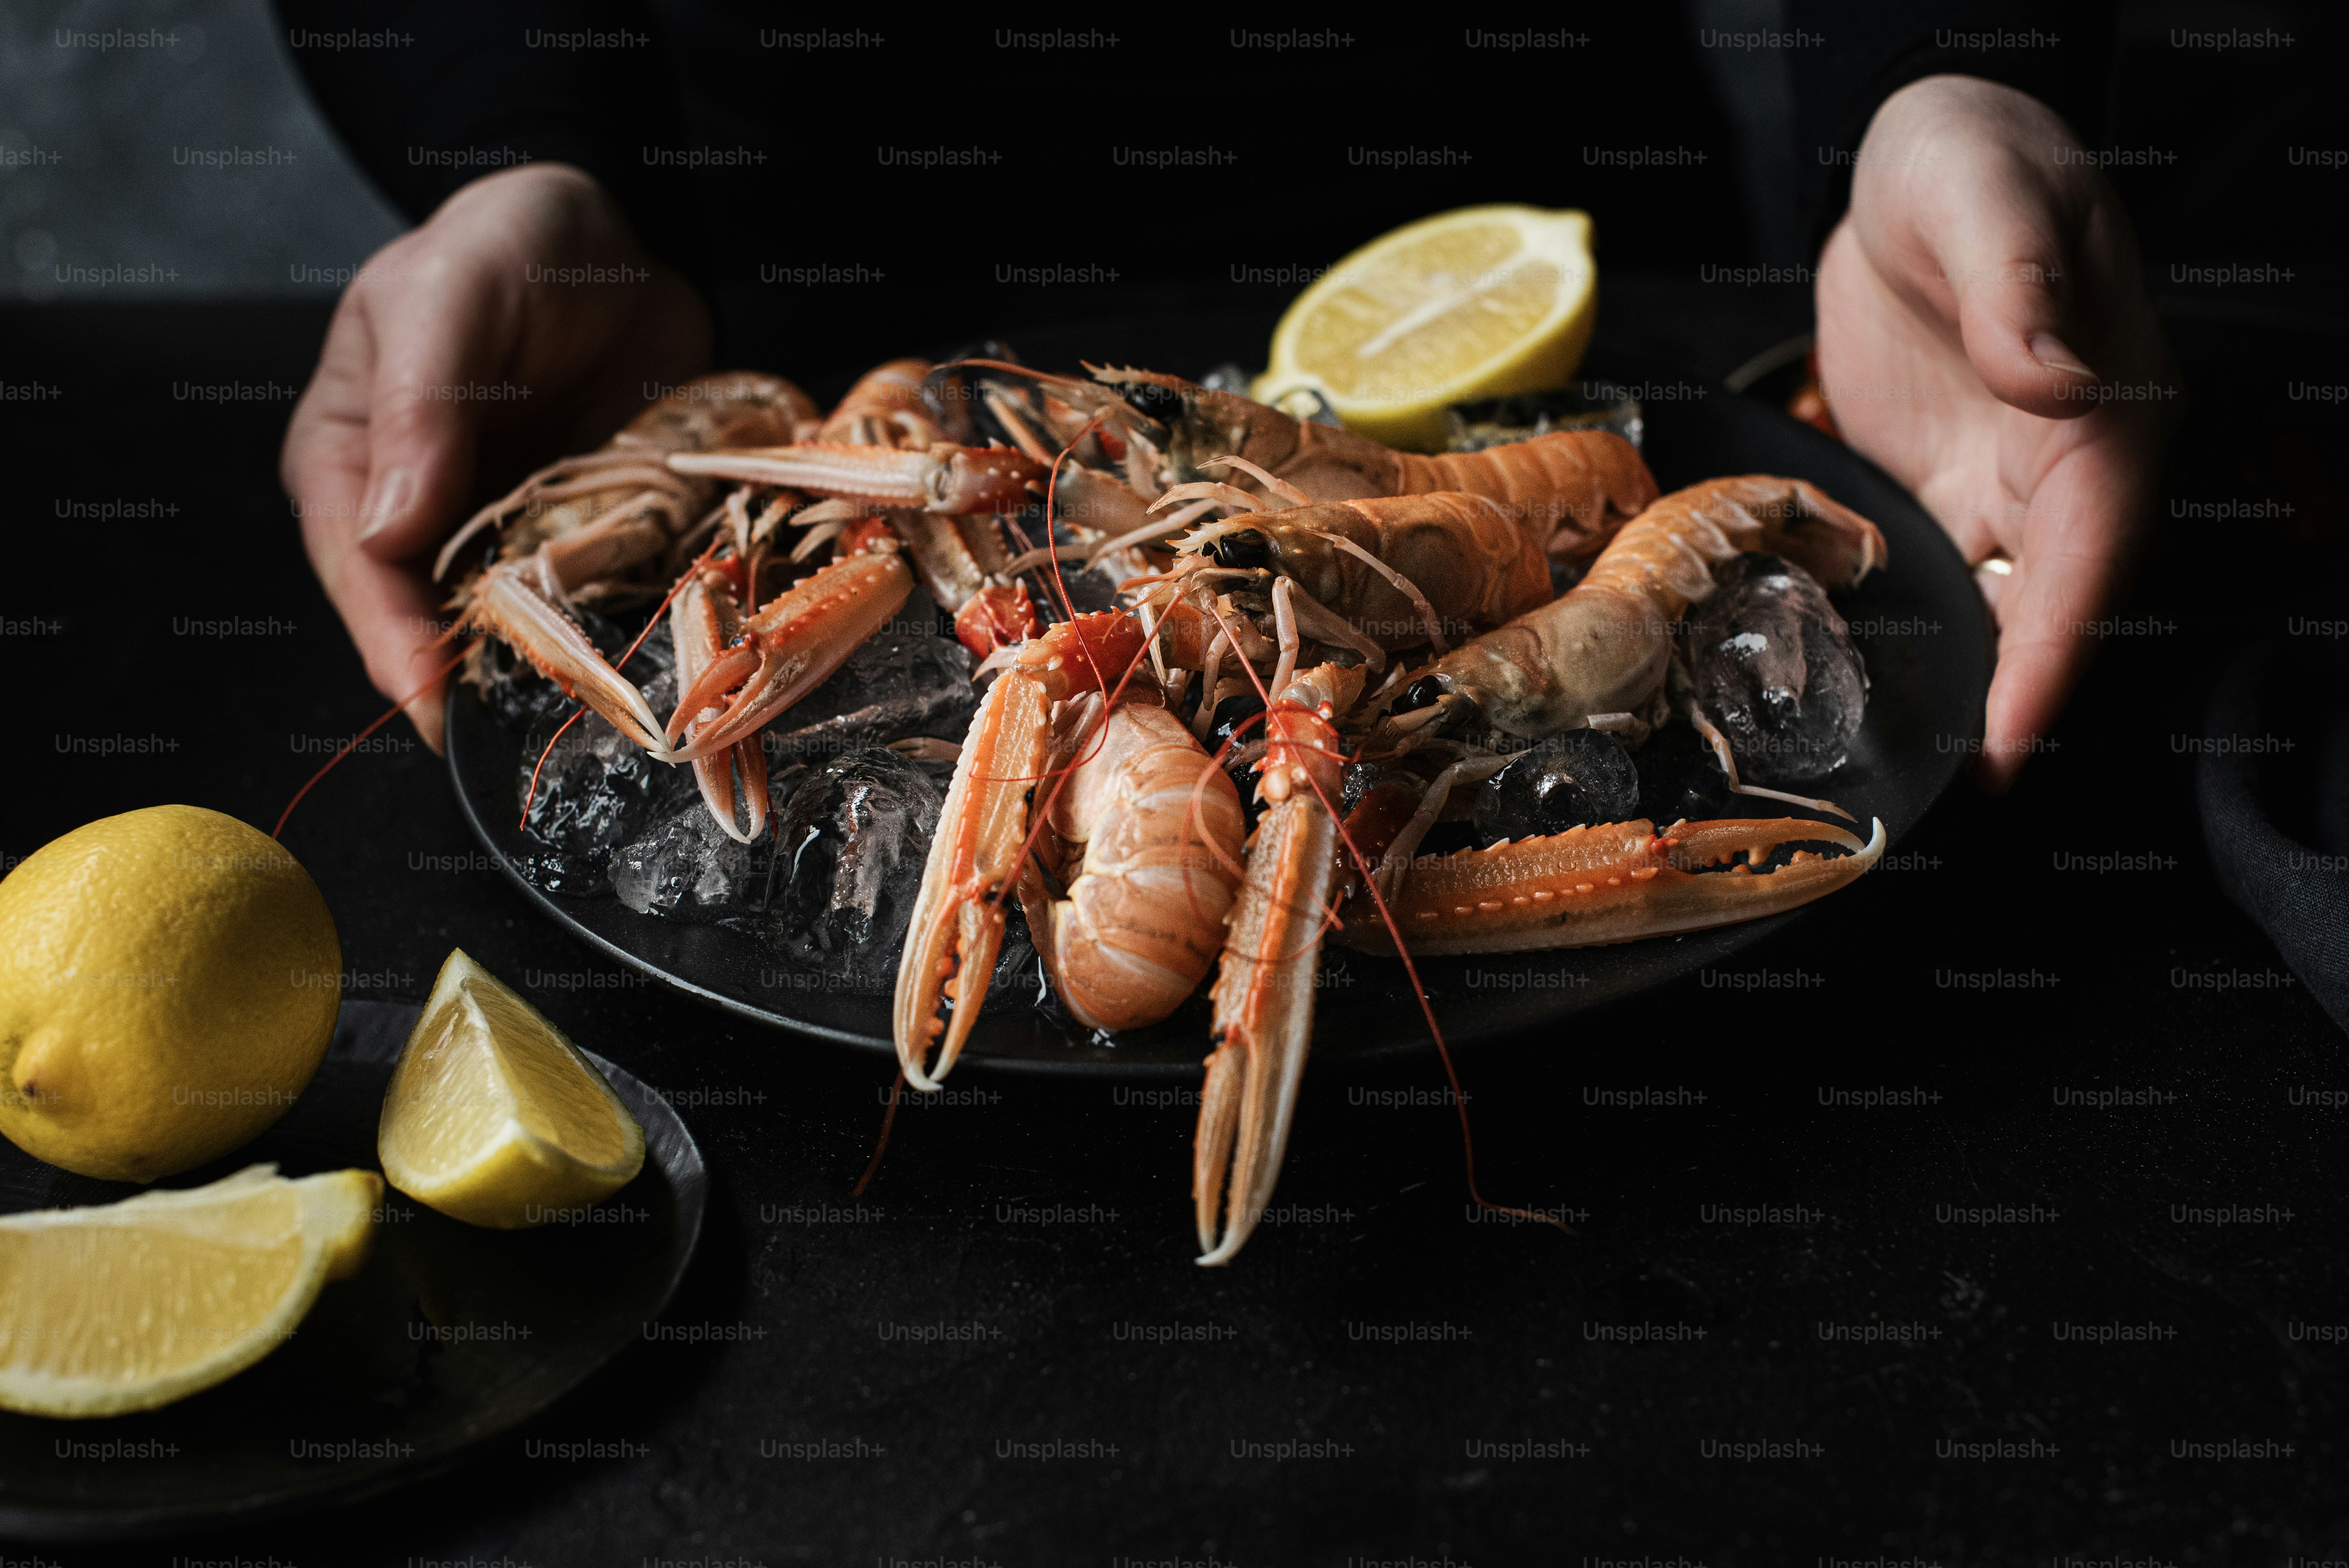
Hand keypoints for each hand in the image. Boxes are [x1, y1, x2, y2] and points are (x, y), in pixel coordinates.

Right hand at [281, 162, 710, 750]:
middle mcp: (419, 510)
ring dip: (550, 663)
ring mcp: (503, 528)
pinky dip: (616, 624)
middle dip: (473, 674)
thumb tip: (388, 529)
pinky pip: (592, 593)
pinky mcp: (579, 531)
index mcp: (351, 457)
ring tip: (588, 716)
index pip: (359, 568)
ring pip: (515, 619)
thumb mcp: (447, 298)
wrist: (612, 241)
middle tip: (518, 731)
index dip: (390, 641)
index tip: (429, 701)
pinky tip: (644, 658)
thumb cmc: (504, 247)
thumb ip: (418, 407)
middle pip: (432, 615)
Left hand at [1815, 75, 2176, 790]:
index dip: (2052, 654)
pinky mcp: (1939, 498)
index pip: (2089, 560)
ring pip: (1989, 617)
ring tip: (1887, 775)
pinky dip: (1902, 643)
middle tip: (1933, 795)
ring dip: (1951, 691)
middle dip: (2004, 707)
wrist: (1916, 170)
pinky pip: (1931, 587)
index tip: (2009, 736)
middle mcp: (2064, 473)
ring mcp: (2001, 493)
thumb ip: (2019, 282)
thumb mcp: (1990, 193)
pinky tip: (1843, 692)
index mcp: (2107, 415)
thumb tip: (2053, 378)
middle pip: (2046, 615)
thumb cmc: (1969, 162)